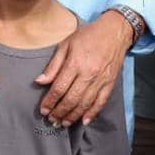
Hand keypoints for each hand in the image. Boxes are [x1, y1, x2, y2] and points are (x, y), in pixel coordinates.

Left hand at [35, 11, 129, 125]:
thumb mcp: (66, 44)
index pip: (59, 88)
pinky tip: (84, 121)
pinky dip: (92, 113)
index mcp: (75, 63)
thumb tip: (40, 81)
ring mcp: (101, 80)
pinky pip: (101, 102)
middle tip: (51, 120)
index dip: (49, 101)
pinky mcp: (110, 84)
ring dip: (73, 116)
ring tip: (63, 123)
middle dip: (59, 112)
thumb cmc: (88, 36)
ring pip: (85, 104)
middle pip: (71, 99)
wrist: (114, 32)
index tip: (43, 110)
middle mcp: (88, 74)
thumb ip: (53, 65)